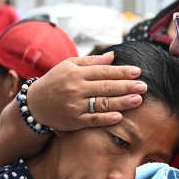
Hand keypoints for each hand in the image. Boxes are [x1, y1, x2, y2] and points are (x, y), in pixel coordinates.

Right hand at [27, 51, 148, 130]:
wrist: (34, 104)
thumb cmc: (54, 82)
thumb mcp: (68, 66)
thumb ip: (91, 62)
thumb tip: (113, 56)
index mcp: (76, 73)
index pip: (104, 71)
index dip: (122, 72)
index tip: (137, 72)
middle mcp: (76, 88)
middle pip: (106, 87)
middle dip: (127, 86)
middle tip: (144, 86)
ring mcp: (75, 106)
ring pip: (102, 103)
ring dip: (122, 102)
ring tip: (138, 100)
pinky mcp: (74, 121)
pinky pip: (93, 120)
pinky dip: (106, 118)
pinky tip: (120, 116)